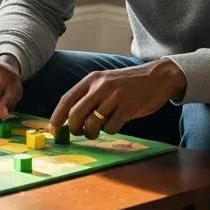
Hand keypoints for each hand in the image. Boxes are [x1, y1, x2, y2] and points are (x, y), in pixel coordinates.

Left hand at [49, 59, 185, 137]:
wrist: (157, 77)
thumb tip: (70, 118)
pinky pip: (111, 127)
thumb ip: (88, 95)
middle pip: (76, 114)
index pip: (66, 99)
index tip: (52, 129)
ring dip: (91, 133)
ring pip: (92, 123)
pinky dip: (109, 131)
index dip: (57, 116)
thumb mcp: (104, 81)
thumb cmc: (127, 83)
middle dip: (73, 128)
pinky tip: (114, 125)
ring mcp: (114, 98)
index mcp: (91, 80)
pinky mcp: (128, 108)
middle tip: (78, 133)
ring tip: (96, 131)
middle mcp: (100, 87)